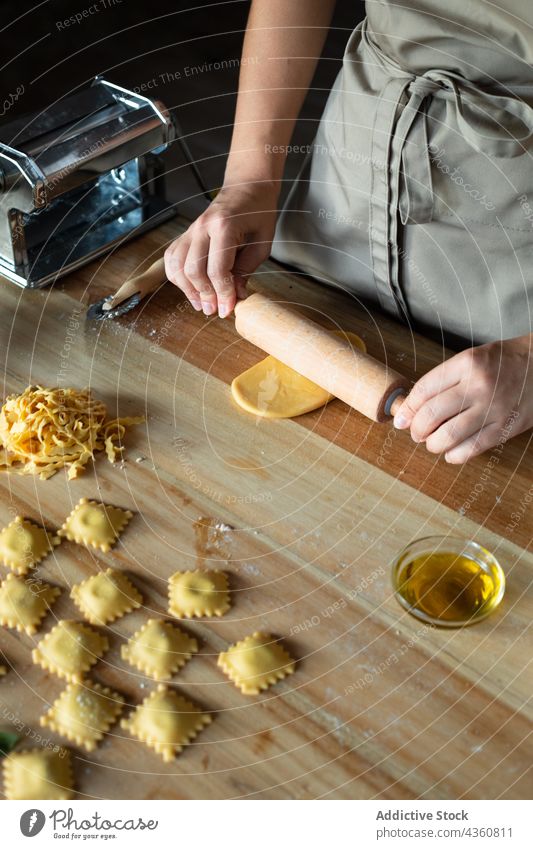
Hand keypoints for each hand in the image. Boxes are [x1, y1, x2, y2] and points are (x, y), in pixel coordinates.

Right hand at [164, 182, 278, 317]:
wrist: (246, 188)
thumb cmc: (258, 213)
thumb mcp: (262, 243)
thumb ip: (246, 269)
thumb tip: (236, 297)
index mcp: (224, 226)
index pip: (217, 269)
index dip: (222, 293)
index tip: (228, 309)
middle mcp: (202, 227)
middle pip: (193, 269)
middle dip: (204, 295)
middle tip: (215, 311)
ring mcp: (190, 229)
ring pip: (177, 266)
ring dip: (188, 289)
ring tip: (202, 304)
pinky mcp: (185, 234)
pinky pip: (172, 258)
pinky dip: (177, 277)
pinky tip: (191, 289)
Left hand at [393, 335, 532, 461]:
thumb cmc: (504, 361)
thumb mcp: (473, 358)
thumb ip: (445, 380)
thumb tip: (413, 409)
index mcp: (467, 363)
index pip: (424, 390)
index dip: (407, 409)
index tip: (401, 419)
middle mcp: (478, 386)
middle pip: (431, 415)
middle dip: (416, 430)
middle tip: (416, 433)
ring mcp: (493, 409)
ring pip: (448, 436)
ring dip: (433, 445)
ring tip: (433, 443)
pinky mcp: (506, 428)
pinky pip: (472, 449)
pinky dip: (454, 455)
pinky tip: (451, 452)